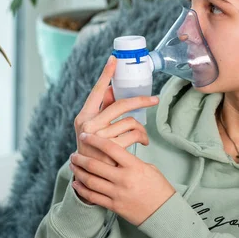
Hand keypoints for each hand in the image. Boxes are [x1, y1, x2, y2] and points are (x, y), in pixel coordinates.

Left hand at [69, 132, 175, 226]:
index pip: (110, 148)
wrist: (164, 212)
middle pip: (95, 165)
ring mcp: (117, 194)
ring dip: (78, 172)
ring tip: (73, 166)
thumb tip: (114, 153)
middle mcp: (124, 179)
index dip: (94, 140)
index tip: (85, 135)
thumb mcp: (148, 168)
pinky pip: (93, 197)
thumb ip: (130, 161)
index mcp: (134, 166)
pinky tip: (76, 182)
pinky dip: (82, 189)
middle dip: (80, 158)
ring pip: (90, 181)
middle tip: (73, 154)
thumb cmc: (158, 187)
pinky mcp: (114, 206)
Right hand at [73, 55, 158, 201]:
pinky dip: (143, 137)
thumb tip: (112, 89)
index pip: (97, 91)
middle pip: (121, 104)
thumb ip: (101, 111)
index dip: (106, 74)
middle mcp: (89, 125)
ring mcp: (100, 137)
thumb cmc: (94, 149)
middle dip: (141, 100)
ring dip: (142, 127)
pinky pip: (135, 134)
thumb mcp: (92, 129)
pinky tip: (143, 142)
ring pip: (131, 121)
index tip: (114, 59)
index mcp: (84, 116)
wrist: (88, 178)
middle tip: (155, 100)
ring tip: (144, 134)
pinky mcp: (111, 149)